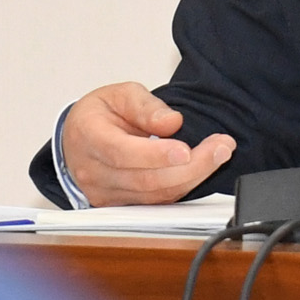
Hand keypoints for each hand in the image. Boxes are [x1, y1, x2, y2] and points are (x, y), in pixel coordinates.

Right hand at [57, 82, 233, 204]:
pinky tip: (202, 168)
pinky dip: (184, 186)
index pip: (121, 153)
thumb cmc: (99, 114)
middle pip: (144, 179)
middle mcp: (93, 171)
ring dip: (193, 176)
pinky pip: (157, 202)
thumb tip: (171, 122)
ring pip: (155, 195)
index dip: (155, 155)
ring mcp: (105, 193)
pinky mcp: (120, 205)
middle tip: (221, 148)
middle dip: (190, 167)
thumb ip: (145, 106)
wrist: (78, 138)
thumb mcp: (120, 94)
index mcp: (89, 136)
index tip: (186, 150)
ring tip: (219, 154)